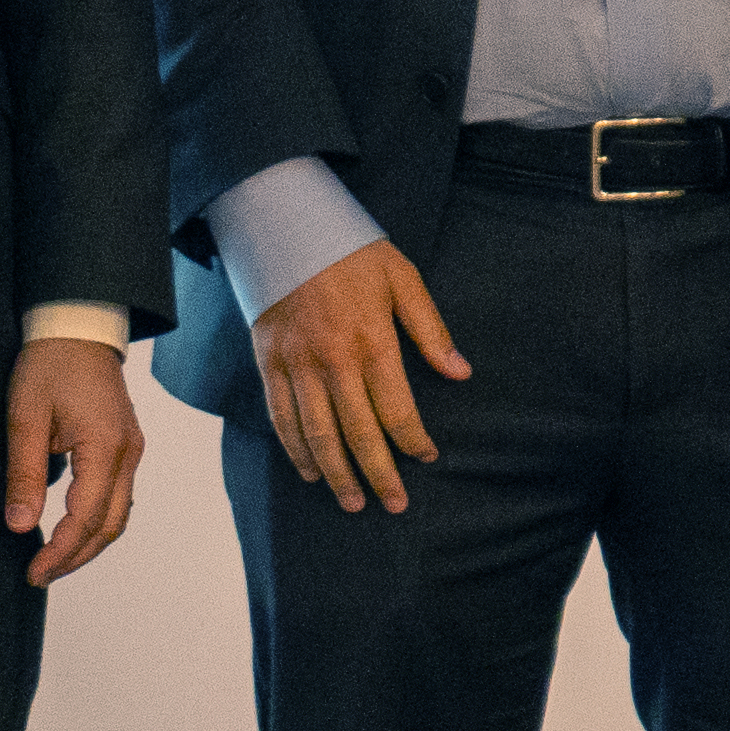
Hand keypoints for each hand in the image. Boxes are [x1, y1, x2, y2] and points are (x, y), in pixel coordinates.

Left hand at [1, 337, 144, 582]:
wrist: (78, 327)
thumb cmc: (49, 364)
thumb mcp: (24, 417)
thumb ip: (24, 474)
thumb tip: (20, 525)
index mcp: (104, 447)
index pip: (85, 518)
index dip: (60, 552)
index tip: (33, 572)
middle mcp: (127, 453)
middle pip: (108, 526)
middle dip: (75, 557)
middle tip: (39, 575)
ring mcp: (131, 451)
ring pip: (118, 516)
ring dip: (87, 544)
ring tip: (52, 561)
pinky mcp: (126, 447)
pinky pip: (118, 497)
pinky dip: (95, 522)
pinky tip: (70, 530)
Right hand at [251, 237, 471, 515]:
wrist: (285, 226)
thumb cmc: (352, 252)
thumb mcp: (403, 278)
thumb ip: (431, 330)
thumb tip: (460, 373)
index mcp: (371, 340)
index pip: (396, 409)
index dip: (414, 440)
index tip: (428, 457)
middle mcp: (333, 360)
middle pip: (358, 433)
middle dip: (379, 475)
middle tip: (394, 504)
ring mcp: (296, 364)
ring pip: (317, 434)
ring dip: (337, 474)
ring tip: (353, 503)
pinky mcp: (269, 362)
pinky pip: (282, 417)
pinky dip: (296, 449)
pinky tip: (312, 471)